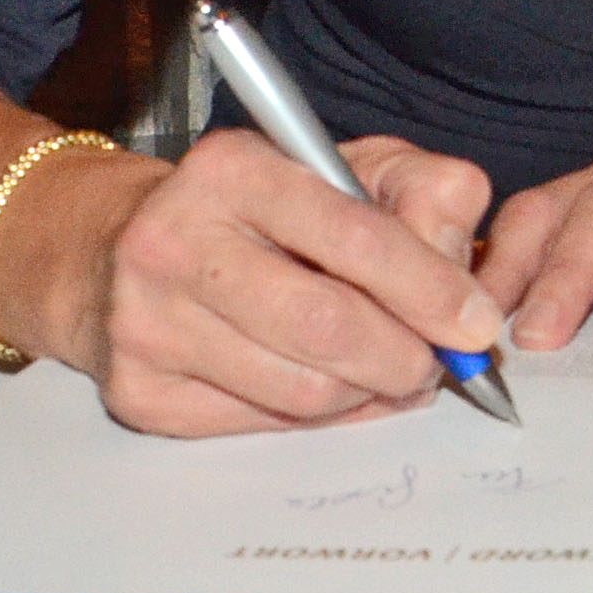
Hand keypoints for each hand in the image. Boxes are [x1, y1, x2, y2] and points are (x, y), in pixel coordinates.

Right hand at [31, 127, 504, 437]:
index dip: (431, 289)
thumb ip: (424, 196)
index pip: (356, 236)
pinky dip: (312, 416)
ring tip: (377, 368)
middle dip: (405, 357)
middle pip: (328, 328)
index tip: (476, 326)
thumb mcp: (347, 166)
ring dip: (364, 392)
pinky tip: (319, 382)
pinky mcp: (138, 392)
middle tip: (434, 365)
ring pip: (302, 391)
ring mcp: (147, 322)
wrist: (115, 247)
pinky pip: (261, 426)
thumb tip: (466, 289)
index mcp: (234, 169)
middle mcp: (175, 241)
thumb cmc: (257, 208)